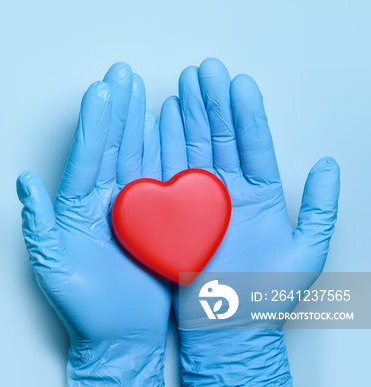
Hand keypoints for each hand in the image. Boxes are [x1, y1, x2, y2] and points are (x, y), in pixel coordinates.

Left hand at [17, 63, 170, 385]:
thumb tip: (23, 182)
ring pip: (137, 156)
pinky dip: (165, 152)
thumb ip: (39, 223)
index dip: (94, 122)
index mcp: (77, 206)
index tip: (102, 90)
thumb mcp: (52, 265)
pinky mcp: (155, 220)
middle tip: (122, 74)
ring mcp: (131, 208)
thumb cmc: (82, 306)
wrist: (119, 336)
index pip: (87, 156)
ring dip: (140, 122)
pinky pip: (161, 180)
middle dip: (117, 109)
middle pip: (112, 146)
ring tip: (144, 90)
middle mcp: (103, 201)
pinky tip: (165, 127)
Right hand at [159, 58, 340, 385]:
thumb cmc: (267, 297)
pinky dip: (164, 148)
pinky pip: (168, 176)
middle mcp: (228, 192)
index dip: (245, 112)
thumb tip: (328, 165)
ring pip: (193, 150)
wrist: (229, 329)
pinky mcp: (174, 214)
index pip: (252, 144)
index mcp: (260, 194)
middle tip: (204, 71)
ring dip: (188, 117)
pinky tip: (163, 122)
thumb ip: (319, 206)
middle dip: (211, 102)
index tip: (237, 82)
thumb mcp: (308, 250)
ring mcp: (200, 201)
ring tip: (182, 86)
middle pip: (219, 138)